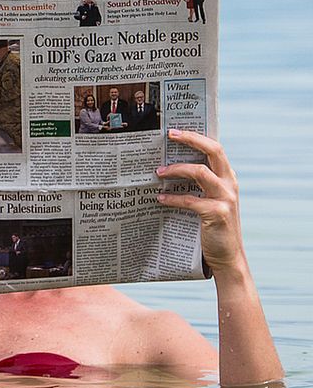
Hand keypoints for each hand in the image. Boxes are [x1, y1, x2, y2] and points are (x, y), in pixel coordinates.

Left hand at [156, 129, 244, 273]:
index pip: (215, 149)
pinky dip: (173, 198)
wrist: (227, 256)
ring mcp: (226, 198)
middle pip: (214, 151)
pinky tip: (159, 199)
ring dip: (176, 169)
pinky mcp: (217, 213)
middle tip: (170, 135)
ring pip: (200, 172)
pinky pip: (190, 200)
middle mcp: (230, 183)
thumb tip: (167, 170)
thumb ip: (196, 186)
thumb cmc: (212, 226)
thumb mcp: (208, 201)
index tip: (175, 131)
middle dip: (191, 139)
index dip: (197, 137)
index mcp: (228, 177)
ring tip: (157, 173)